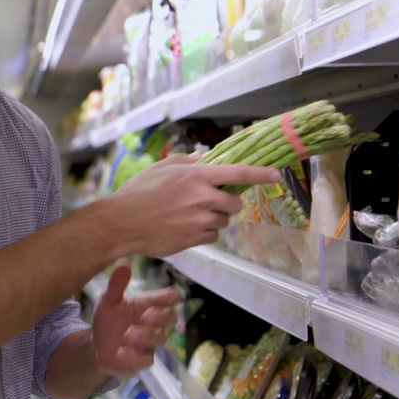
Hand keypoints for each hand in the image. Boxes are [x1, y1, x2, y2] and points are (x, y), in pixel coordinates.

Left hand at [92, 261, 179, 376]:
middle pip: (170, 318)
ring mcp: (150, 342)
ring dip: (144, 336)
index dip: (169, 297)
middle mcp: (153, 323)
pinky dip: (134, 356)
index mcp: (147, 305)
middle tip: (145, 316)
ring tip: (127, 335)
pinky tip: (121, 352)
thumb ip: (117, 284)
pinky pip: (146, 359)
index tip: (170, 297)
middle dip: (160, 317)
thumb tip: (124, 262)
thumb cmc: (108, 319)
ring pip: (159, 339)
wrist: (97, 346)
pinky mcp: (143, 360)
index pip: (166, 298)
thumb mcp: (108, 300)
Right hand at [106, 153, 279, 257]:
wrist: (121, 223)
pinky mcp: (194, 239)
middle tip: (209, 201)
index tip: (277, 175)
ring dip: (213, 218)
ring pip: (223, 221)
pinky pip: (212, 236)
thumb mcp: (161, 168)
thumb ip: (186, 161)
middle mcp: (203, 198)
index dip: (261, 174)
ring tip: (189, 215)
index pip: (238, 173)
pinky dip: (204, 232)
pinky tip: (184, 227)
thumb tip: (204, 158)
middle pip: (235, 203)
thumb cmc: (138, 192)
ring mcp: (200, 221)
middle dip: (227, 202)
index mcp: (197, 176)